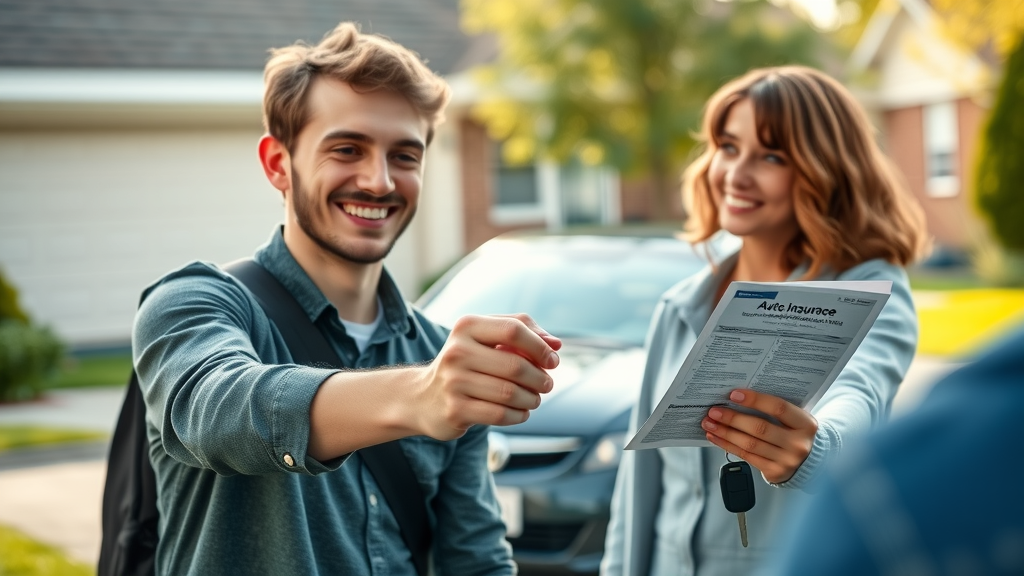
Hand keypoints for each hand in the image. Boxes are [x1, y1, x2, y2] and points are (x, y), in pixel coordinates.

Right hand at [415, 313, 560, 440]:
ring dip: (532, 398)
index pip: (514, 330)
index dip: (540, 346)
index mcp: (467, 326)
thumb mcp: (488, 339)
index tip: (552, 360)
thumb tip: (556, 345)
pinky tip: (521, 412)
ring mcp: (453, 381)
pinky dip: (519, 415)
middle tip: (546, 384)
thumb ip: (524, 333)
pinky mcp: (455, 409)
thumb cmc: (467, 363)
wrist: (423, 397)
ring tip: (534, 399)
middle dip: (540, 377)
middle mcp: (457, 351)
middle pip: (516, 365)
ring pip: (510, 393)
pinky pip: (500, 414)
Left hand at [701, 389, 816, 483]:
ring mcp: (787, 460)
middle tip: (714, 411)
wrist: (809, 462)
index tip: (733, 394)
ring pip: (750, 444)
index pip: (779, 408)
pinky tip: (715, 437)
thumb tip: (737, 397)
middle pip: (760, 428)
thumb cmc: (795, 433)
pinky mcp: (774, 472)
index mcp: (806, 424)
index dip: (755, 400)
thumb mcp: (794, 420)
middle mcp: (798, 444)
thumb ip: (774, 410)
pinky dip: (727, 445)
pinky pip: (746, 456)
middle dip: (733, 418)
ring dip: (725, 433)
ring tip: (709, 423)